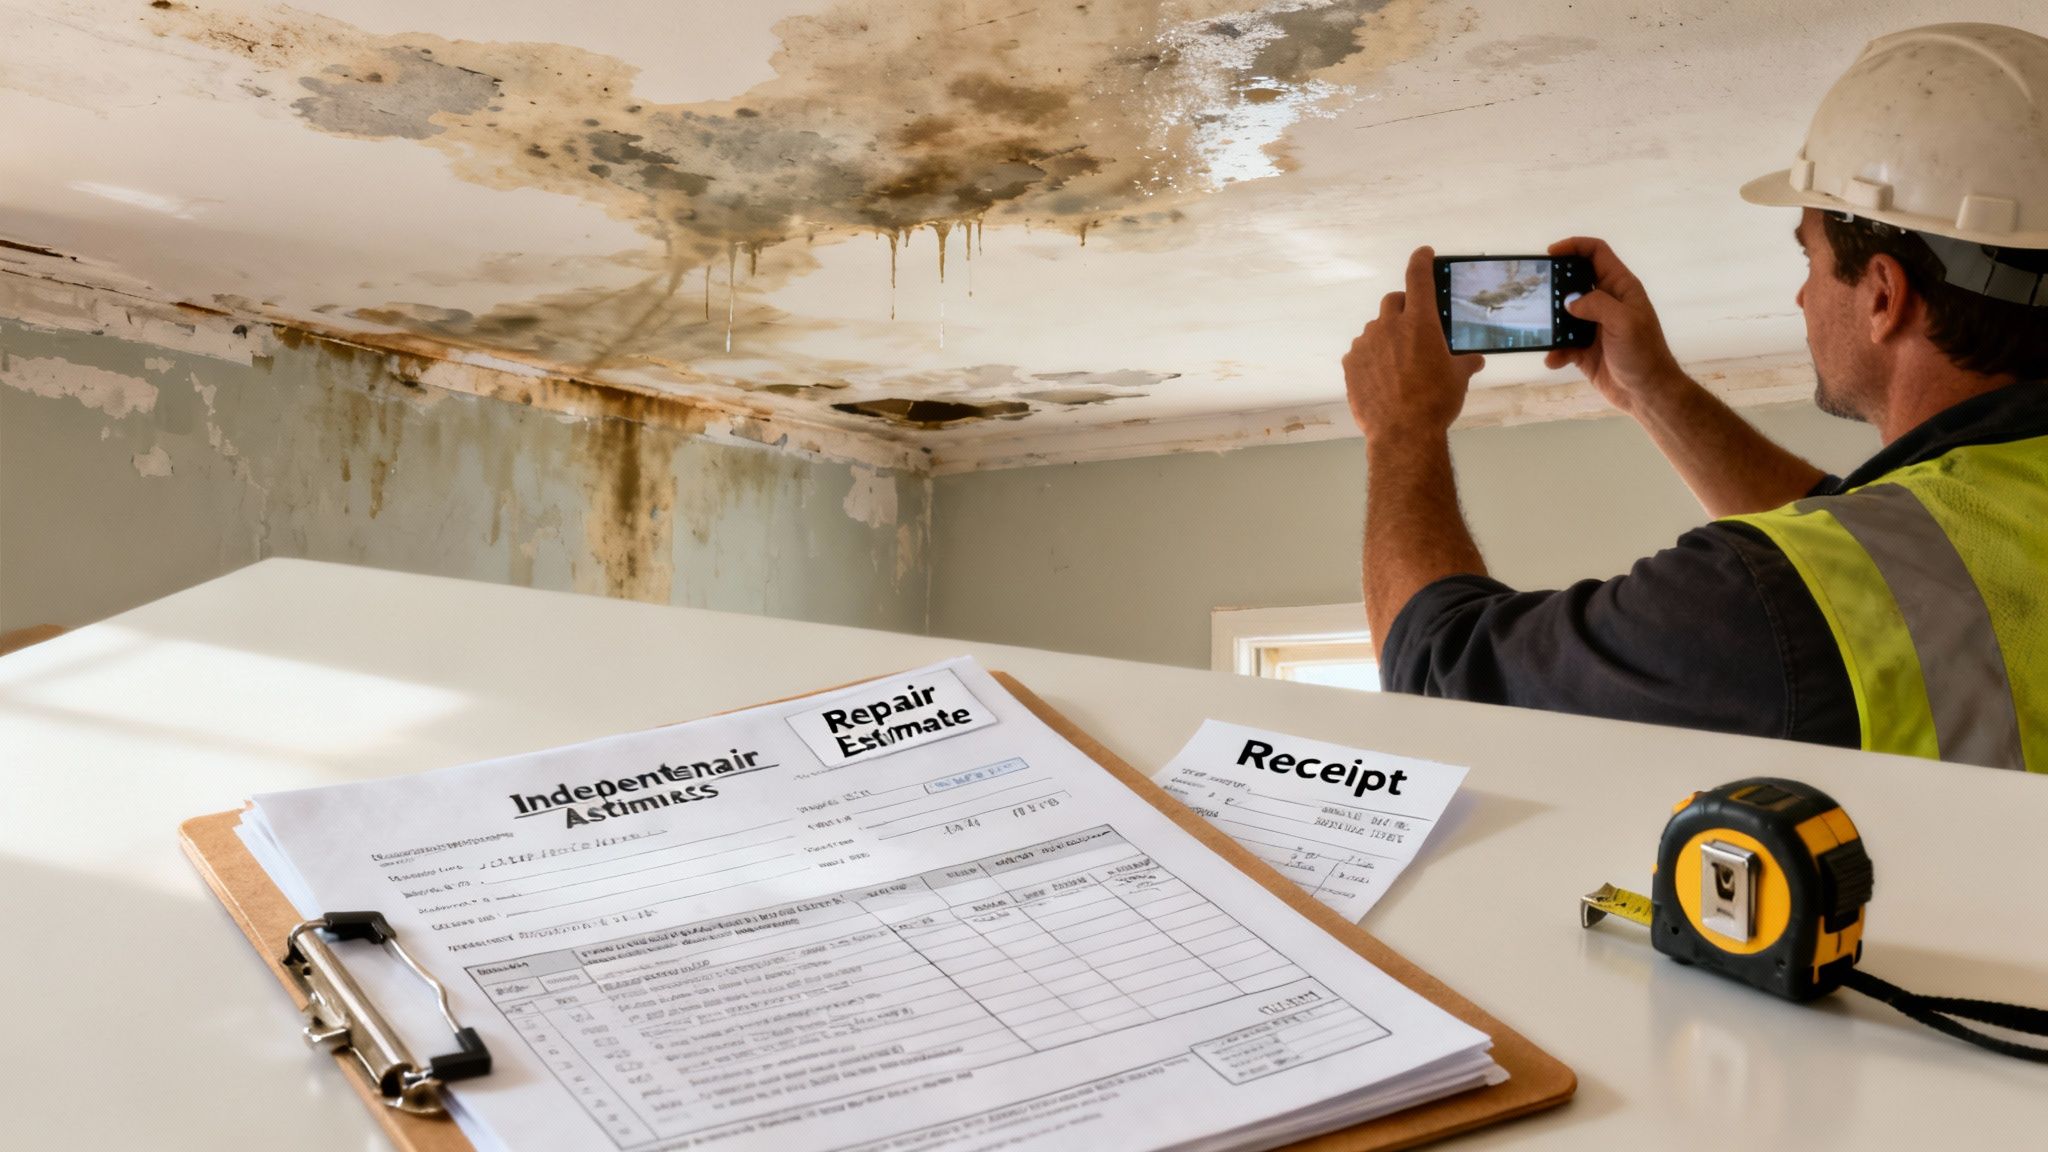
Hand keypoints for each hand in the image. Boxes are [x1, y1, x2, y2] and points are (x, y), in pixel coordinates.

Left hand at [1344, 246, 1484, 441]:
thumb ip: (1465, 362)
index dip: (1421, 261)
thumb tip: (1474, 359)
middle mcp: (1389, 326)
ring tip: (1398, 363)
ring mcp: (1366, 343)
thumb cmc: (1435, 403)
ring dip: (1386, 336)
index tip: (1423, 253)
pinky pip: (1360, 351)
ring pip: (1375, 328)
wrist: (1402, 433)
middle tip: (1414, 327)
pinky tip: (1382, 377)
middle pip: (1393, 301)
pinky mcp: (1350, 363)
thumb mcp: (1458, 379)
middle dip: (1404, 307)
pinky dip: (1371, 357)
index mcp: (1420, 322)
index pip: (1418, 277)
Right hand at [1543, 237, 1686, 415]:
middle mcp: (1606, 303)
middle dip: (1555, 285)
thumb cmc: (1643, 354)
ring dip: (1552, 323)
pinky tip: (1554, 359)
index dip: (1575, 247)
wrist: (1646, 394)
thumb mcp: (1624, 322)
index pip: (1597, 254)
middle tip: (1537, 290)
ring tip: (1541, 329)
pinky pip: (1562, 344)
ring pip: (1564, 314)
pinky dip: (1555, 351)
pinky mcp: (1584, 349)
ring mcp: (1594, 326)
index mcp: (1621, 288)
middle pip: (1575, 281)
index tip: (1550, 253)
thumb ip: (1597, 305)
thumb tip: (1569, 302)